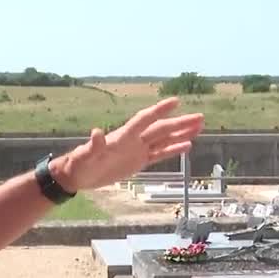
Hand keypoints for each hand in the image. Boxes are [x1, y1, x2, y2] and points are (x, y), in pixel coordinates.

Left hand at [51, 97, 203, 192]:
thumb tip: (96, 133)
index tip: (176, 101)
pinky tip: (187, 145)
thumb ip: (93, 146)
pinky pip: (160, 154)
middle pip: (161, 129)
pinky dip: (173, 149)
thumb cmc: (80, 165)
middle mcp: (133, 140)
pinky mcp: (138, 162)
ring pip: (164, 139)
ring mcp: (137, 150)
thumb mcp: (85, 156)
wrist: (78, 176)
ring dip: (181, 132)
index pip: (145, 120)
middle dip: (180, 122)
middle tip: (201, 117)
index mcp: (123, 137)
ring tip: (200, 126)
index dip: (159, 110)